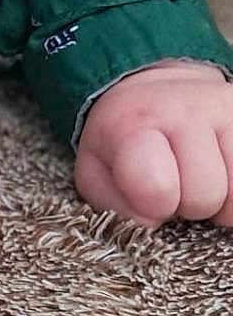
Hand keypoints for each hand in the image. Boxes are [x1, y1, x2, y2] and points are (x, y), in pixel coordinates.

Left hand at [74, 60, 232, 227]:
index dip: (153, 205)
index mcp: (136, 122)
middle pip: (204, 197)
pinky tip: (219, 173)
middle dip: (186, 204)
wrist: (159, 93)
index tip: (145, 192)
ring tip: (195, 176)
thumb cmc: (124, 140)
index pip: (157, 189)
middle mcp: (187, 109)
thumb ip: (114, 203)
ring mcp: (227, 111)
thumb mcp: (96, 169)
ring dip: (217, 200)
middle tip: (174, 182)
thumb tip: (152, 222)